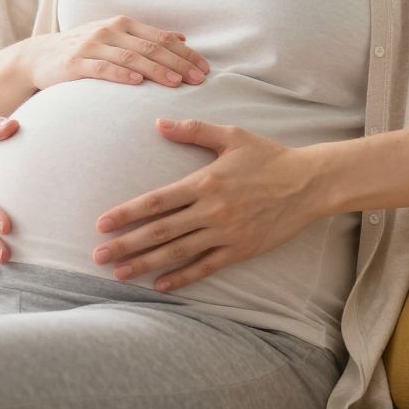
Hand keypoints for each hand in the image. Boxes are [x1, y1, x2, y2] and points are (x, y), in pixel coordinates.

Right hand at [13, 15, 210, 91]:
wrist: (40, 56)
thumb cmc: (84, 49)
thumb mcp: (116, 37)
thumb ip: (147, 38)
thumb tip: (182, 38)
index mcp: (123, 24)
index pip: (161, 38)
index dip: (185, 53)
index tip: (205, 69)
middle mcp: (109, 31)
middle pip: (150, 47)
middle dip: (178, 63)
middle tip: (199, 79)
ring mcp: (91, 46)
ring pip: (131, 57)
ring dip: (156, 70)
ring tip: (176, 83)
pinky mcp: (75, 63)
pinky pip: (102, 68)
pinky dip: (121, 74)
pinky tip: (137, 82)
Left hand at [91, 118, 326, 291]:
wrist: (309, 184)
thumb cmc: (268, 157)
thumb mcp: (231, 136)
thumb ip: (193, 130)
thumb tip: (158, 124)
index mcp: (204, 182)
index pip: (156, 201)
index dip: (127, 213)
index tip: (102, 223)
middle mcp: (211, 211)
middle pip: (160, 231)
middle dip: (126, 244)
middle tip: (98, 256)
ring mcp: (225, 234)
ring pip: (178, 252)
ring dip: (145, 264)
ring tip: (119, 273)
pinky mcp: (240, 250)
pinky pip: (205, 267)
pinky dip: (182, 277)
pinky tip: (160, 285)